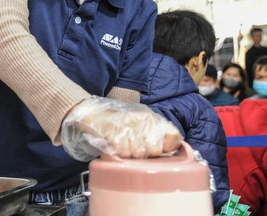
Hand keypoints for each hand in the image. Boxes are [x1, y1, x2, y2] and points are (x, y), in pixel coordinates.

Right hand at [61, 96, 181, 160]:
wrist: (91, 113)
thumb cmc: (117, 121)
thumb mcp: (140, 122)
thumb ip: (158, 133)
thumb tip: (175, 147)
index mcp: (151, 116)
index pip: (173, 136)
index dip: (167, 147)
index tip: (159, 149)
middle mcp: (142, 119)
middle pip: (155, 150)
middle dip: (146, 154)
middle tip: (134, 146)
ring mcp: (127, 125)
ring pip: (138, 154)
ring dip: (129, 155)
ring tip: (122, 144)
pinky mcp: (112, 131)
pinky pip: (122, 152)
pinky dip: (117, 153)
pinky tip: (113, 144)